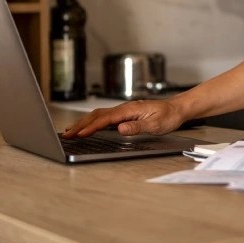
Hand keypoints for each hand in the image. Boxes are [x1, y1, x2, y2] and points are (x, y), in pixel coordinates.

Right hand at [62, 99, 185, 138]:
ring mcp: (123, 110)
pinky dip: (92, 121)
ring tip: (70, 131)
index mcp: (129, 110)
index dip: (91, 127)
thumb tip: (120, 128)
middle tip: (66, 134)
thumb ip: (137, 126)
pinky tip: (88, 126)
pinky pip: (104, 116)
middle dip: (80, 124)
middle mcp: (124, 108)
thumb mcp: (156, 125)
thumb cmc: (168, 116)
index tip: (79, 134)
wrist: (176, 109)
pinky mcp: (125, 113)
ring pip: (99, 115)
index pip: (105, 119)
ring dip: (83, 122)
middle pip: (97, 115)